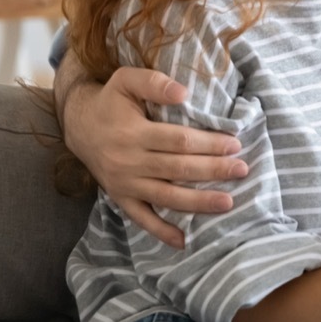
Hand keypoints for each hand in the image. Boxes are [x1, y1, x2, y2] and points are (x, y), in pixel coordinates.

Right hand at [63, 66, 248, 248]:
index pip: (179, 141)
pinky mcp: (120, 197)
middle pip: (178, 169)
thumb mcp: (126, 80)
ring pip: (166, 197)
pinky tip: (183, 241)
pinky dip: (161, 231)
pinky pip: (141, 218)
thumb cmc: (111, 101)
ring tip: (228, 204)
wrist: (78, 125)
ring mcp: (124, 183)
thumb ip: (154, 82)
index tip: (235, 144)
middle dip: (213, 171)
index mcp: (133, 133)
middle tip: (242, 170)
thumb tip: (183, 94)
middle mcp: (128, 161)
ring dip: (198, 202)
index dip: (209, 144)